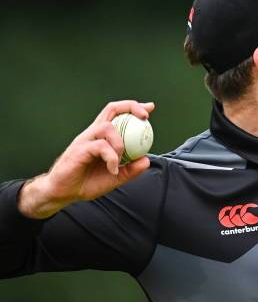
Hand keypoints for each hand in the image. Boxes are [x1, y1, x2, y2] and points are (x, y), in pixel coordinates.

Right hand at [18, 101, 154, 218]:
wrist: (63, 193)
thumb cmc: (86, 182)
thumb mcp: (115, 177)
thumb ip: (131, 170)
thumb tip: (146, 161)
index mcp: (101, 136)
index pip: (117, 113)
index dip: (132, 108)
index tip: (149, 108)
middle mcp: (93, 134)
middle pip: (111, 109)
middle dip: (130, 107)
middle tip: (145, 117)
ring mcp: (85, 140)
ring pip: (107, 127)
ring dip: (120, 143)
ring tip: (120, 159)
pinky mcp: (79, 150)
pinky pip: (100, 146)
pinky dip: (112, 158)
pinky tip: (113, 170)